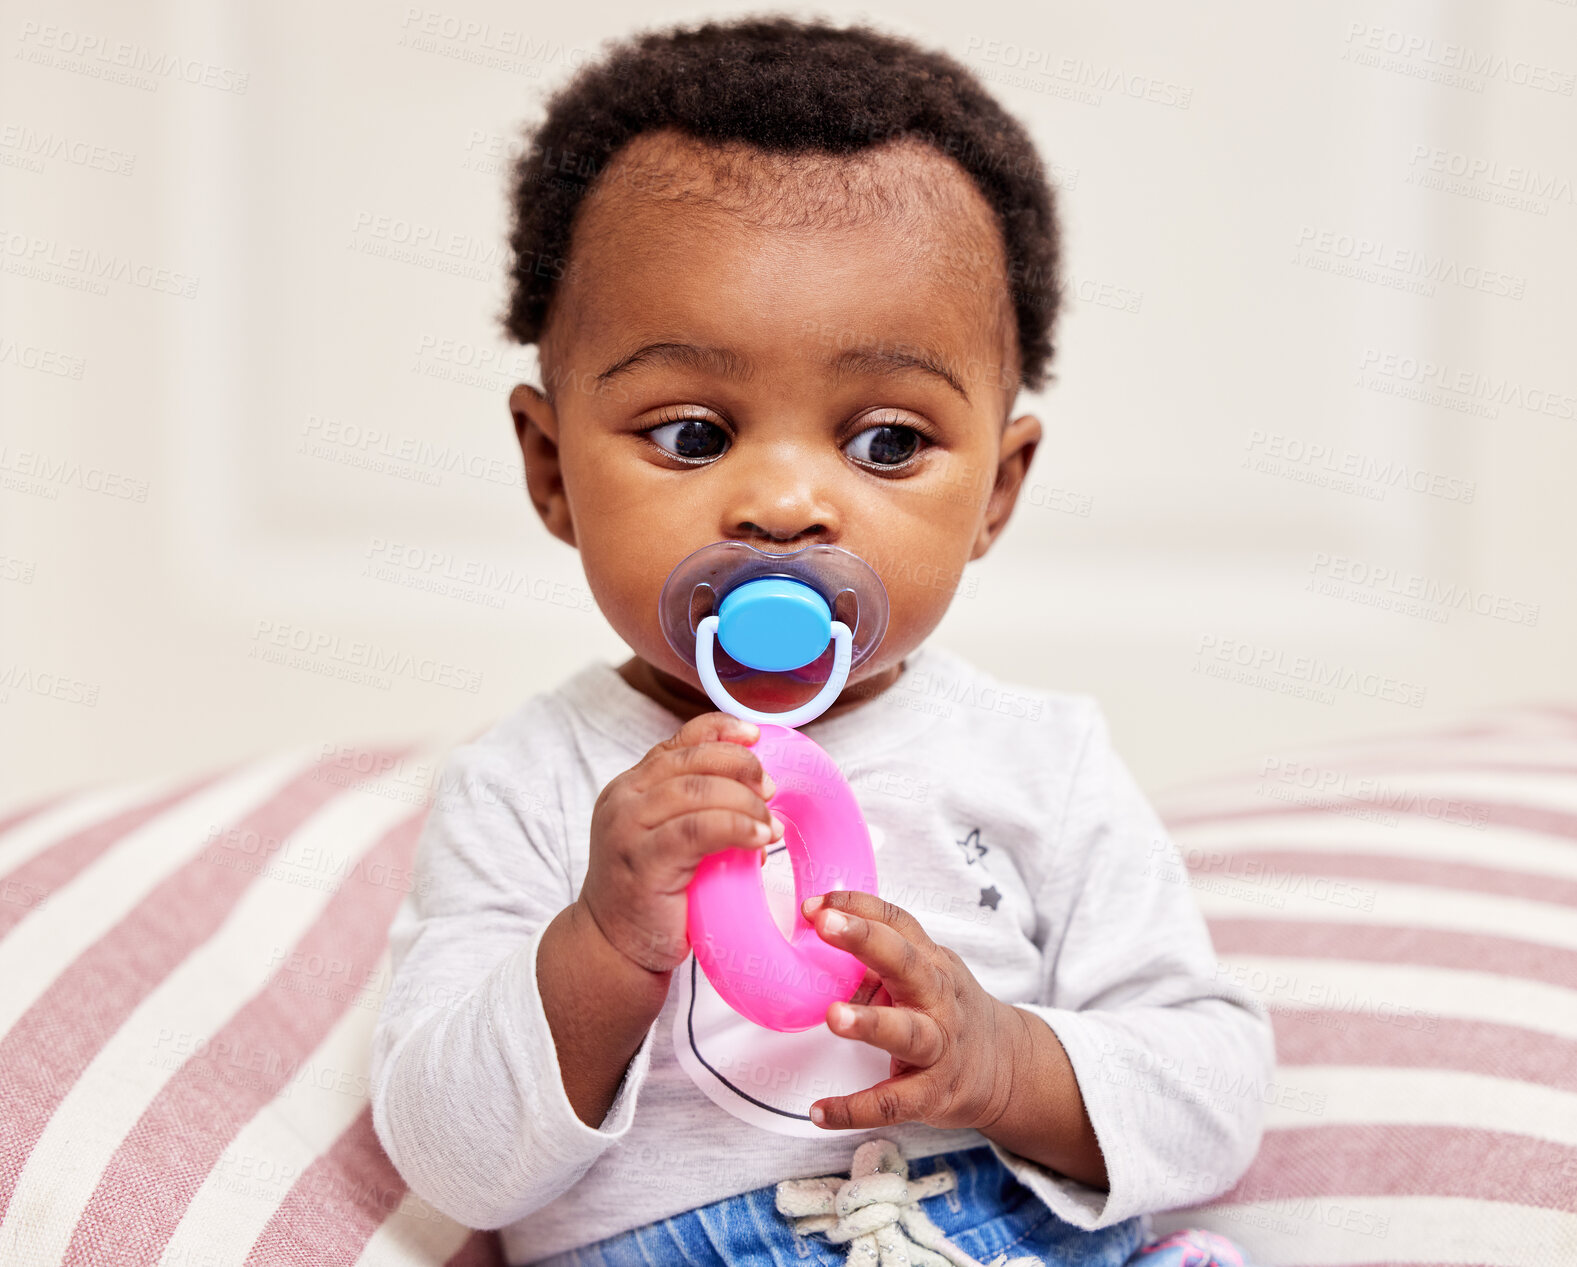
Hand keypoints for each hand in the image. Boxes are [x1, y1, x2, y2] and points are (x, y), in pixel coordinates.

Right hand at [579, 712, 783, 973]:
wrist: (613, 950)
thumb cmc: (652, 896)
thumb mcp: (673, 840)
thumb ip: (702, 812)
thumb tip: (763, 800)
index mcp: (631, 787)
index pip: (678, 741)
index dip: (721, 730)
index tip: (756, 736)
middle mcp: (623, 800)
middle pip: (692, 761)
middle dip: (741, 767)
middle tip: (770, 791)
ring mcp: (627, 830)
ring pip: (696, 791)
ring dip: (744, 801)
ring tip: (769, 823)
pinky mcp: (642, 862)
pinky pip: (697, 830)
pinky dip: (736, 827)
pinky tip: (758, 838)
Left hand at [800, 890, 1027, 1131]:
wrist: (1004, 1066)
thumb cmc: (946, 1010)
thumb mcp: (924, 975)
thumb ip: (877, 960)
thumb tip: (813, 944)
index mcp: (930, 963)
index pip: (897, 923)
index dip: (859, 907)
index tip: (816, 904)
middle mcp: (938, 998)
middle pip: (906, 963)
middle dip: (865, 940)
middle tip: (825, 925)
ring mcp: (939, 1046)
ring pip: (907, 1032)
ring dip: (870, 1023)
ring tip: (834, 1016)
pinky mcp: (933, 1092)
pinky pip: (893, 1103)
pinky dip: (855, 1109)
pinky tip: (820, 1111)